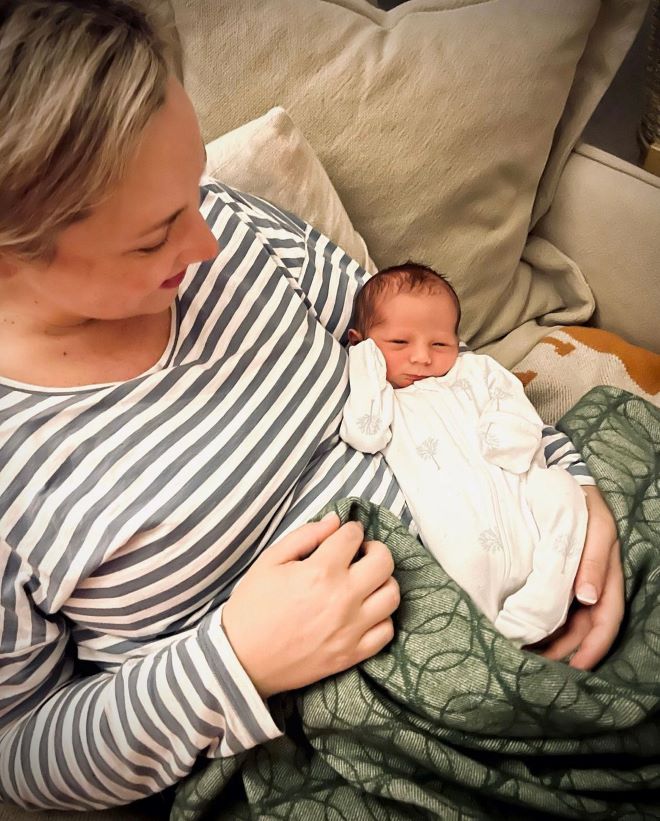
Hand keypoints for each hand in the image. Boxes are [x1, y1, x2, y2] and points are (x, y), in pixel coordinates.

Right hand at [221, 513, 399, 697]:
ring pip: (392, 595)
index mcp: (320, 571)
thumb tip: (335, 521)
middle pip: (384, 562)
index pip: (353, 536)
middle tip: (360, 554)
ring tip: (365, 581)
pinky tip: (364, 611)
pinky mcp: (352, 654)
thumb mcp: (270, 561)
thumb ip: (305, 536)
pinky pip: (386, 630)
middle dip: (374, 549)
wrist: (240, 660)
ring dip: (382, 581)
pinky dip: (381, 617)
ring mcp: (351, 628)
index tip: (343, 536)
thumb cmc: (251, 607)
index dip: (349, 530)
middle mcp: (343, 598)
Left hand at [537, 485, 623, 669]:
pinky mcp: (556, 576)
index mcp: (607, 578)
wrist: (562, 482)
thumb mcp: (596, 528)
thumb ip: (594, 561)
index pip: (606, 621)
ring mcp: (574, 583)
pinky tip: (523, 629)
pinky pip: (552, 606)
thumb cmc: (584, 505)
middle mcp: (592, 585)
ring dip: (552, 641)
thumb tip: (588, 598)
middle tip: (538, 669)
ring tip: (526, 656)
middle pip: (584, 629)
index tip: (575, 668)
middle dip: (566, 652)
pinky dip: (541, 621)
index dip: (594, 648)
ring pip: (567, 622)